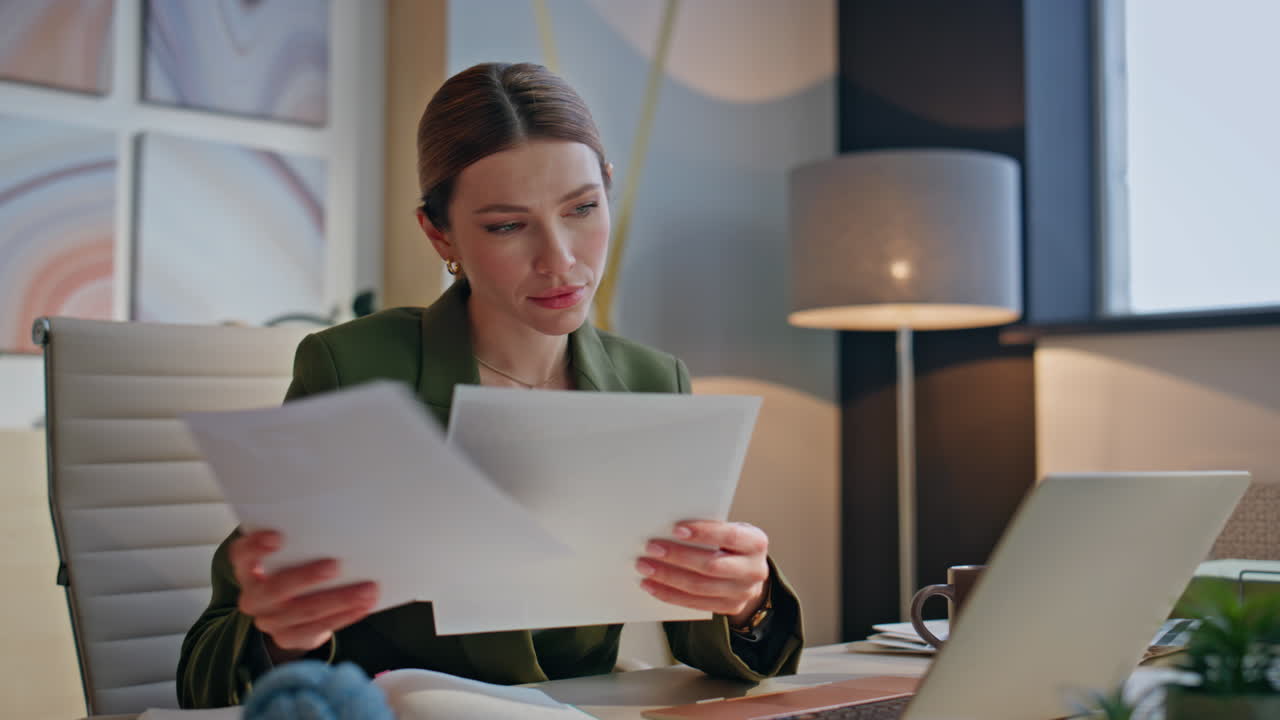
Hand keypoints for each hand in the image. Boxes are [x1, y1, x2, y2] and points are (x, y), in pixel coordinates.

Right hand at [229, 530, 379, 659]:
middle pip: (276, 589)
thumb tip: (342, 522)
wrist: (287, 610)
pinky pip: (317, 629)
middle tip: (336, 565)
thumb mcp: (290, 553)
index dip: (256, 546)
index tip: (279, 537)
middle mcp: (253, 597)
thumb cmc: (293, 567)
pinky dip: (344, 617)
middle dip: (307, 577)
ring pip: (304, 611)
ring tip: (368, 589)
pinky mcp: (287, 637)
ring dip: (340, 599)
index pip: (242, 555)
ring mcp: (268, 620)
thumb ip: (301, 542)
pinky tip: (363, 607)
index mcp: (248, 569)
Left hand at [636, 520, 769, 626]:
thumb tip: (668, 527)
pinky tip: (652, 585)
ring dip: (668, 577)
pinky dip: (670, 594)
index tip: (676, 529)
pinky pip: (695, 604)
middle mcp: (755, 570)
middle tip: (652, 548)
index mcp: (756, 543)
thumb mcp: (729, 529)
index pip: (729, 536)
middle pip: (712, 566)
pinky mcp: (730, 607)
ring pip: (700, 587)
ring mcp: (743, 593)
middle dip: (678, 557)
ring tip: (645, 567)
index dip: (703, 533)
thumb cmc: (731, 543)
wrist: (749, 570)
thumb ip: (709, 529)